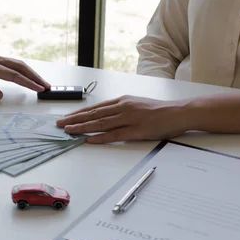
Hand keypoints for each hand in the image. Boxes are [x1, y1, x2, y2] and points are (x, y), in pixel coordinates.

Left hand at [0, 50, 49, 99]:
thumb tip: (0, 95)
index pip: (12, 75)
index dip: (27, 82)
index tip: (39, 88)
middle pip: (18, 66)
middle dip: (34, 76)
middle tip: (47, 86)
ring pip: (16, 62)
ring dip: (29, 72)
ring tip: (40, 82)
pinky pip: (9, 62)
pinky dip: (21, 69)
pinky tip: (27, 75)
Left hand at [55, 95, 188, 143]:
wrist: (179, 112)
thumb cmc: (158, 110)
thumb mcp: (136, 104)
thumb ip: (120, 109)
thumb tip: (104, 115)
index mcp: (122, 101)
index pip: (95, 108)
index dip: (79, 113)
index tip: (66, 117)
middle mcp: (123, 107)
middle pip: (94, 115)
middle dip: (74, 119)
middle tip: (59, 124)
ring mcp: (129, 118)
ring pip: (100, 124)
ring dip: (82, 127)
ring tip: (68, 131)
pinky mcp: (137, 130)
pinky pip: (114, 134)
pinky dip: (100, 137)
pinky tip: (88, 139)